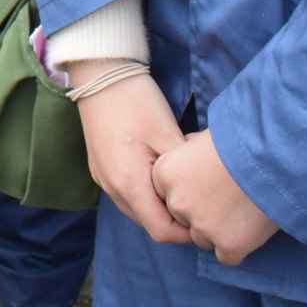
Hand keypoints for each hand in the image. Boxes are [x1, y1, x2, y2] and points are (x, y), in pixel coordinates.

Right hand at [74, 73, 191, 245]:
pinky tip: (160, 176)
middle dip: (174, 222)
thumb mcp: (169, 135)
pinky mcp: (100, 168)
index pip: (161, 231)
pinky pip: (125, 194)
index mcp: (129, 184)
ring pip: (136, 210)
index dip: (186, 232)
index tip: (207, 218)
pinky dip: (145, 195)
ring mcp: (103, 179)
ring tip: (182, 189)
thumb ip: (184, 172)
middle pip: (148, 223)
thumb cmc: (137, 101)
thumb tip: (204, 193)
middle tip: (200, 204)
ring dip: (158, 208)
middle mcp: (112, 188)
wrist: (99, 73)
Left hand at [151, 131, 278, 265]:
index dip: (188, 190)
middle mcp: (177, 202)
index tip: (208, 183)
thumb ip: (188, 149)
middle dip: (201, 211)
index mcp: (165, 173)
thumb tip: (184, 148)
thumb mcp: (204, 137)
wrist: (275, 158)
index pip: (166, 193)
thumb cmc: (241, 141)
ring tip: (243, 209)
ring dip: (219, 230)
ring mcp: (202, 227)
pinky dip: (237, 246)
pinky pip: (226, 256)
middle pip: (183, 217)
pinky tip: (251, 227)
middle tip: (228, 197)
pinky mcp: (227, 245)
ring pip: (203, 238)